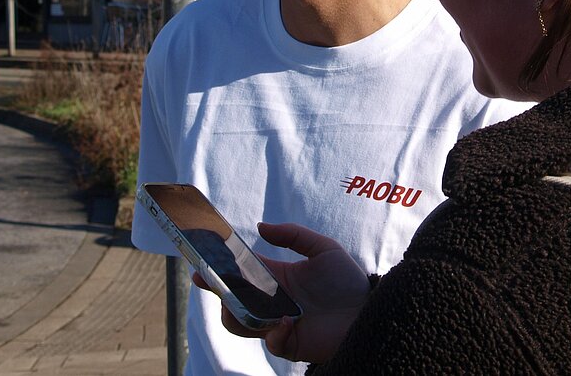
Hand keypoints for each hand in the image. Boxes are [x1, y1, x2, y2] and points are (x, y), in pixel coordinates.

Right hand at [194, 222, 369, 363]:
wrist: (367, 311)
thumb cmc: (347, 280)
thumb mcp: (323, 248)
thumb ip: (293, 235)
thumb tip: (259, 227)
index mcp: (278, 277)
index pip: (244, 271)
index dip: (223, 265)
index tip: (204, 258)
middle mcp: (273, 301)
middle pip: (235, 296)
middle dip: (217, 288)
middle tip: (204, 278)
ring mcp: (278, 323)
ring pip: (242, 322)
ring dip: (234, 312)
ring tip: (234, 302)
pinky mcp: (289, 343)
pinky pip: (271, 340)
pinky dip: (274, 332)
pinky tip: (288, 321)